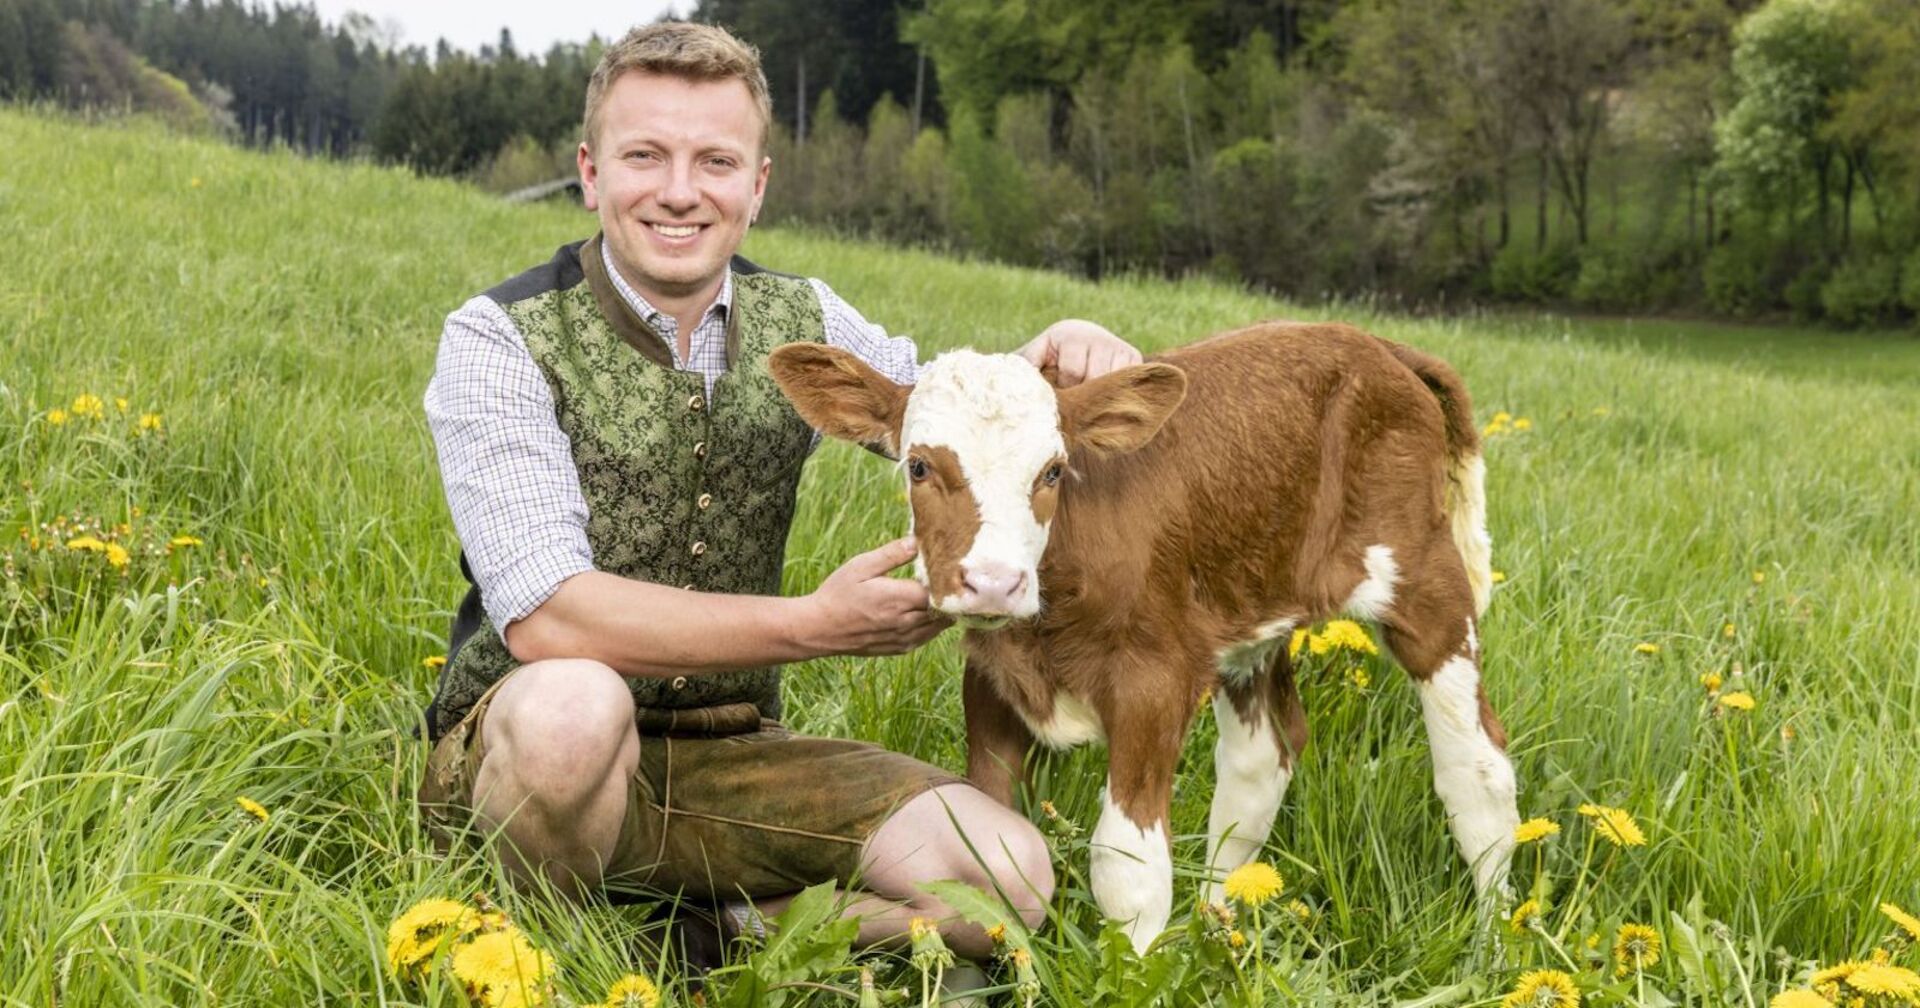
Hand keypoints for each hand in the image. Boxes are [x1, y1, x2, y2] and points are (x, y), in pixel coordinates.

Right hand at [800, 537, 951, 655]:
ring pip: (939, 626)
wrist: (819, 628)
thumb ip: (892, 554)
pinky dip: (933, 625)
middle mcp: (906, 622)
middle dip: (948, 595)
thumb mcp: (861, 566)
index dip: (946, 579)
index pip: (940, 590)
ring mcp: (904, 638)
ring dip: (943, 611)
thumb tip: (917, 541)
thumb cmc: (838, 593)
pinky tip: (928, 612)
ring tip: (942, 594)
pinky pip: (927, 637)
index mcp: (899, 598)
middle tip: (950, 579)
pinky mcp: (900, 648)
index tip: (947, 567)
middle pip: (944, 609)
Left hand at [1016, 319, 1142, 386]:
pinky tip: (1107, 393)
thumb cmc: (1052, 353)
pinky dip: (1119, 391)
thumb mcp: (1036, 354)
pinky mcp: (1134, 356)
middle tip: (1077, 397)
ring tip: (1090, 395)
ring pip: (1114, 383)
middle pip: (1095, 378)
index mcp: (1071, 336)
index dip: (1066, 387)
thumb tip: (1022, 379)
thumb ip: (1027, 363)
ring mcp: (1119, 346)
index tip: (1061, 390)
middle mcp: (1099, 337)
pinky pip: (1129, 381)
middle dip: (1084, 392)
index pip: (1073, 372)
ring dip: (1101, 394)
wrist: (1079, 338)